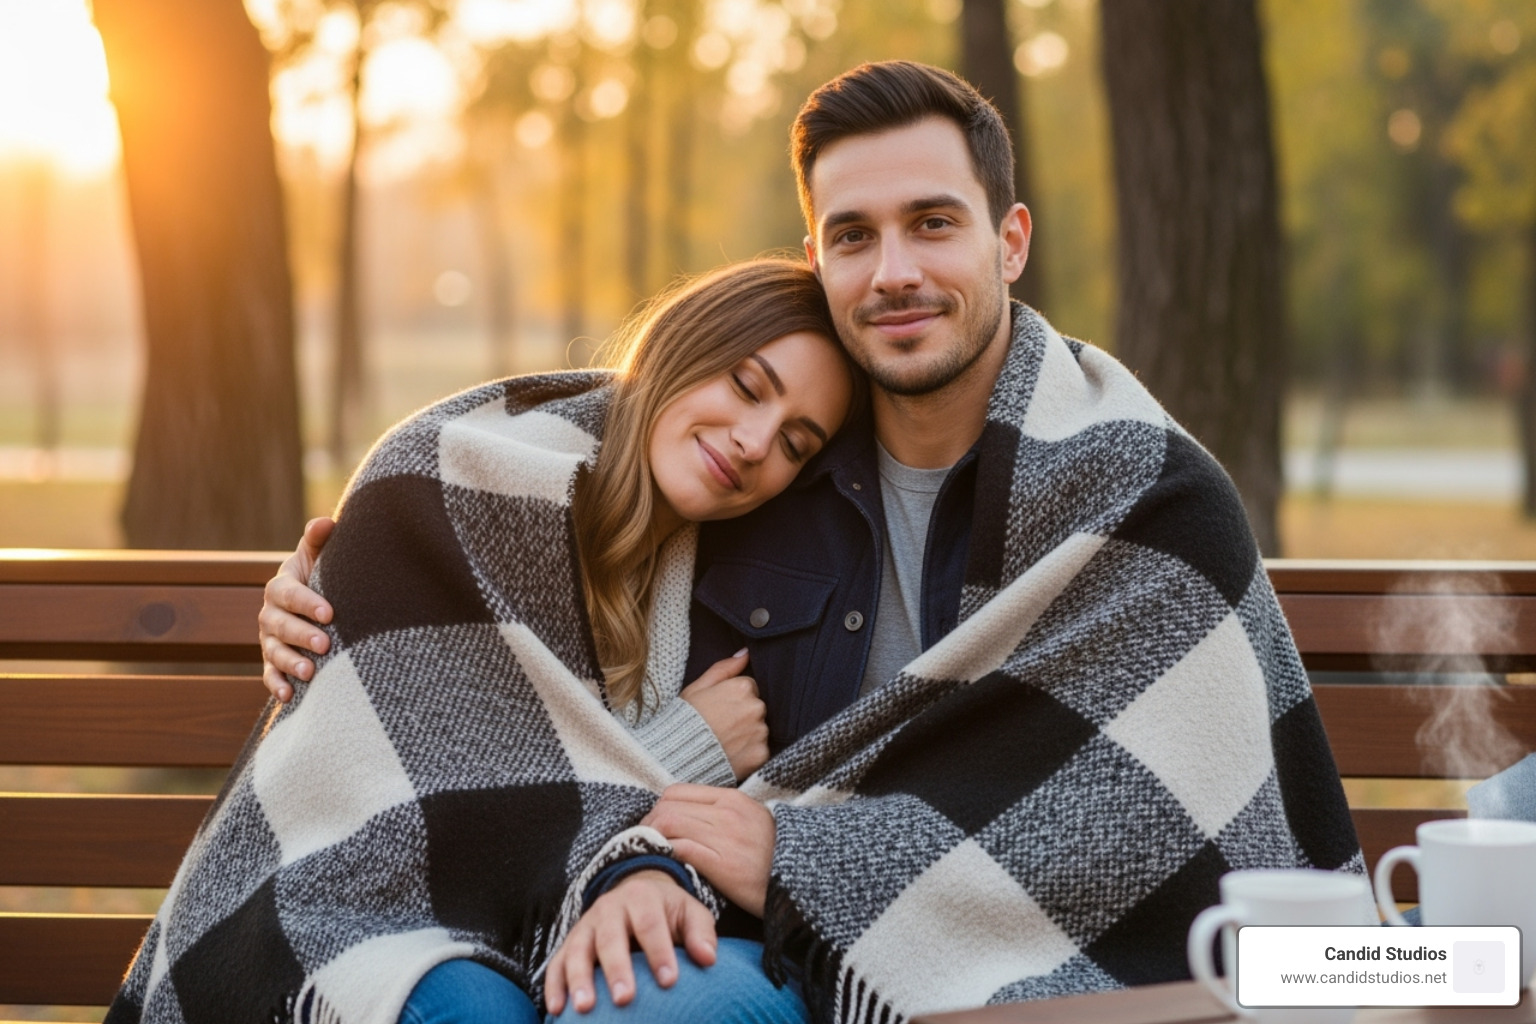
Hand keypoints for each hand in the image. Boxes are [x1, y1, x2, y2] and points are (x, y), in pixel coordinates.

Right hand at [259, 517, 335, 701]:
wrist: (315, 600)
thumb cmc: (321, 574)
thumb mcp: (318, 555)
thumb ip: (319, 539)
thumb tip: (328, 521)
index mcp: (281, 587)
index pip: (290, 595)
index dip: (308, 603)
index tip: (330, 614)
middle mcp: (270, 614)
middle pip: (280, 625)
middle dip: (301, 635)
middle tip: (325, 644)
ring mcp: (270, 640)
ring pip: (274, 652)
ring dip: (290, 662)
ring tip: (310, 672)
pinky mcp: (273, 662)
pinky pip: (270, 675)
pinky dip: (277, 685)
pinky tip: (290, 695)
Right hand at [543, 869, 716, 1015]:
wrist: (635, 889)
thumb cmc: (668, 911)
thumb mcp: (689, 912)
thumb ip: (701, 932)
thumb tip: (709, 958)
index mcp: (642, 898)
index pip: (650, 924)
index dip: (659, 951)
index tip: (670, 981)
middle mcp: (609, 908)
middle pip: (610, 937)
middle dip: (616, 968)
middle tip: (625, 999)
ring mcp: (586, 925)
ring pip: (578, 949)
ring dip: (579, 979)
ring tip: (584, 1008)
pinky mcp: (570, 942)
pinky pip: (557, 962)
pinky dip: (554, 985)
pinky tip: (556, 1010)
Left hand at [642, 784, 774, 915]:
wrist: (804, 879)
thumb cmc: (775, 855)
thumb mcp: (752, 821)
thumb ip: (722, 814)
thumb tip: (687, 818)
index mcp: (731, 798)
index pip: (676, 792)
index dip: (657, 809)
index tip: (653, 827)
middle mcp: (726, 812)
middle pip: (666, 807)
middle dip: (648, 825)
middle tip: (645, 844)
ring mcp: (725, 836)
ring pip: (668, 824)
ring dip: (652, 839)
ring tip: (652, 855)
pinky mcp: (724, 864)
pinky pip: (681, 848)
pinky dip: (666, 854)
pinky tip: (666, 866)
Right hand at [678, 650, 768, 780]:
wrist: (677, 758)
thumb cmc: (684, 720)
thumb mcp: (697, 688)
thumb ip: (724, 668)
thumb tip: (746, 653)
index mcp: (742, 687)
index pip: (749, 687)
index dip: (733, 698)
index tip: (720, 709)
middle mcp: (756, 707)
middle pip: (757, 707)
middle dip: (744, 714)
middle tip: (722, 726)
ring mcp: (760, 732)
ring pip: (760, 728)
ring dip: (748, 734)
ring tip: (725, 741)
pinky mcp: (761, 754)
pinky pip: (760, 749)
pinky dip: (749, 752)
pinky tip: (731, 754)